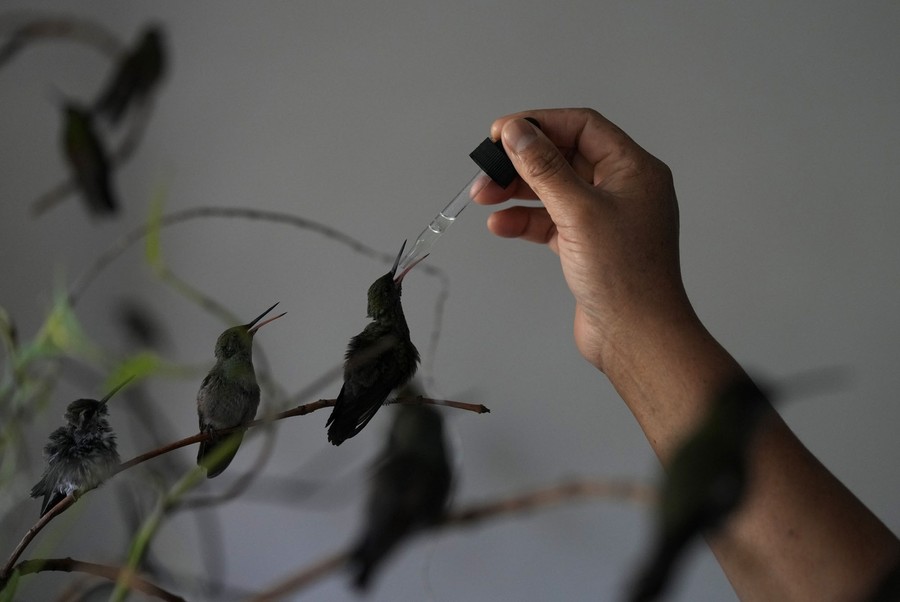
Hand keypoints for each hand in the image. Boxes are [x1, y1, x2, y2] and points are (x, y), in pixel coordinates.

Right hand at [474, 108, 690, 370]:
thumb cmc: (624, 276)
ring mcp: (605, 219)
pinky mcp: (589, 246)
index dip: (541, 124)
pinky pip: (552, 222)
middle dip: (523, 162)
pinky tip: (501, 225)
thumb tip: (518, 132)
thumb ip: (544, 168)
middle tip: (487, 169)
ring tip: (483, 196)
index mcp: (634, 170)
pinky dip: (526, 221)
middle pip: (564, 158)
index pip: (583, 127)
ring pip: (554, 191)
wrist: (636, 337)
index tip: (503, 132)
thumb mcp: (578, 211)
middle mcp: (623, 189)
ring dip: (518, 191)